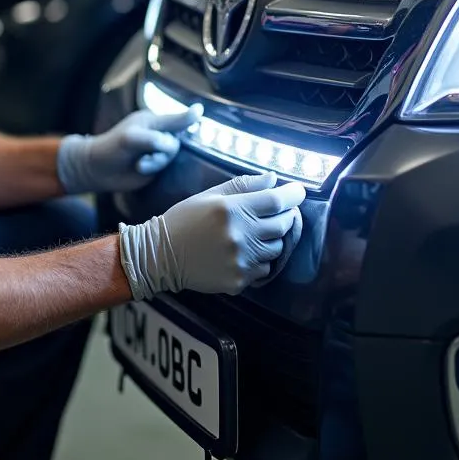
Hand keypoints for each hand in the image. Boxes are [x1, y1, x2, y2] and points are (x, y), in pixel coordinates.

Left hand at [56, 105, 202, 194]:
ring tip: (139, 164)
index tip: (201, 112)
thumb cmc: (112, 147)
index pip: (177, 118)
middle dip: (162, 150)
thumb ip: (157, 136)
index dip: (190, 117)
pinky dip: (155, 168)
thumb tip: (174, 135)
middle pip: (176, 141)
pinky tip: (140, 168)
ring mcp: (158, 151)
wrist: (96, 170)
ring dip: (156, 161)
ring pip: (171, 155)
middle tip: (146, 156)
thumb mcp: (133, 137)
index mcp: (153, 120)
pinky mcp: (156, 167)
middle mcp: (159, 134)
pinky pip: (166, 167)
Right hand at [118, 172, 305, 298]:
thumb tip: (274, 179)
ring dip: (273, 239)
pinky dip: (260, 260)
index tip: (299, 191)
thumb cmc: (185, 219)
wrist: (160, 255)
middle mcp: (239, 236)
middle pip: (283, 225)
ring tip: (255, 233)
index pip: (277, 200)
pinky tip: (242, 253)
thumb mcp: (211, 195)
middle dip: (287, 216)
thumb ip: (244, 186)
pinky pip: (264, 269)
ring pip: (277, 248)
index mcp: (231, 209)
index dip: (293, 194)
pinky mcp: (238, 280)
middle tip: (279, 212)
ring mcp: (240, 260)